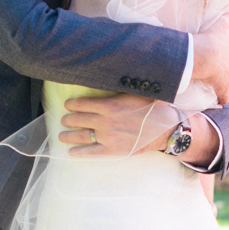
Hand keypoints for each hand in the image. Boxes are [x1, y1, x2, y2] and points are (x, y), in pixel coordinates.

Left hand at [61, 94, 180, 155]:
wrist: (166, 129)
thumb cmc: (152, 107)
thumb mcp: (136, 92)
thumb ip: (119, 88)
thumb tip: (109, 76)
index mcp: (109, 105)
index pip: (81, 104)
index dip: (71, 105)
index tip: (67, 105)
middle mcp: (105, 121)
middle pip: (78, 120)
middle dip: (67, 119)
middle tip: (64, 119)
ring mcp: (108, 137)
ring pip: (81, 136)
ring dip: (68, 135)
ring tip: (62, 135)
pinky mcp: (113, 151)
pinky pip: (91, 152)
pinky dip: (78, 152)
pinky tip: (71, 152)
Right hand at [191, 13, 228, 104]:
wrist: (204, 54)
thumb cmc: (210, 40)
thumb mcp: (219, 26)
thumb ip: (227, 19)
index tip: (224, 65)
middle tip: (221, 79)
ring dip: (228, 90)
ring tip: (220, 92)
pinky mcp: (223, 89)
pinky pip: (224, 97)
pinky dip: (222, 99)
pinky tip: (218, 102)